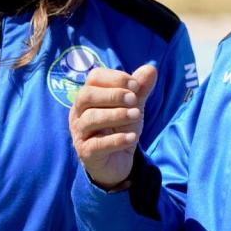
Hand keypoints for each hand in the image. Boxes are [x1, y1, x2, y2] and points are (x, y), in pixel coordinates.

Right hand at [70, 64, 157, 188]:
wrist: (118, 162)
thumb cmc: (120, 128)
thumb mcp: (133, 107)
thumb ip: (140, 89)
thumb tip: (151, 68)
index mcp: (88, 98)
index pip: (94, 78)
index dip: (115, 78)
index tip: (136, 86)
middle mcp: (78, 114)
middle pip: (86, 96)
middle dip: (113, 95)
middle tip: (134, 100)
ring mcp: (80, 134)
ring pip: (90, 119)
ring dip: (116, 115)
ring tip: (136, 115)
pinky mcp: (86, 153)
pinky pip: (96, 144)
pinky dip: (116, 139)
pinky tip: (132, 138)